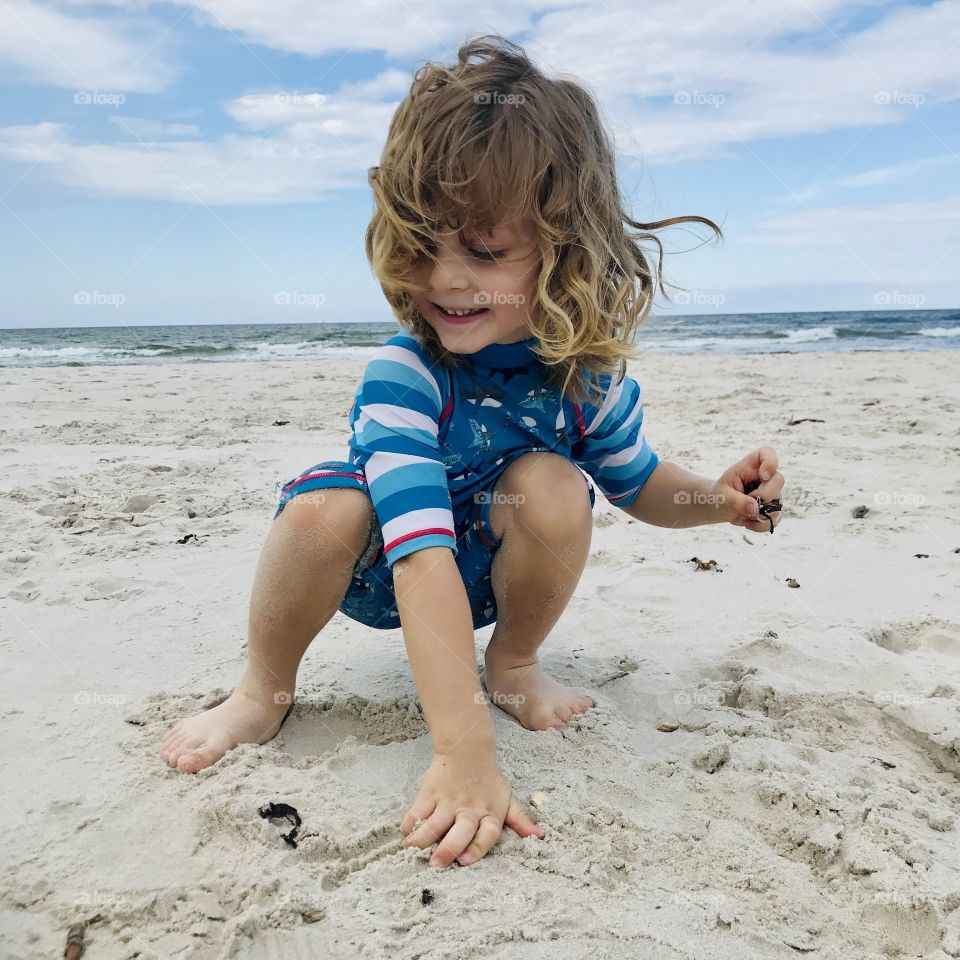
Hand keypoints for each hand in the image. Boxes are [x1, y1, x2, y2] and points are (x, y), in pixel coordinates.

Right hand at [400, 749, 544, 867]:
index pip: (487, 834)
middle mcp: (468, 810)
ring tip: (412, 851)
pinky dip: (410, 823)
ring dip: (423, 838)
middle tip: (437, 864)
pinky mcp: (429, 794)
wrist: (467, 749)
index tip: (465, 861)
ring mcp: (447, 802)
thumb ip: (521, 820)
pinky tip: (405, 834)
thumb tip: (540, 837)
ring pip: (434, 823)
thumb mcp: (508, 799)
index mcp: (489, 814)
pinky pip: (417, 810)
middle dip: (448, 848)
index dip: (477, 847)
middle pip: (460, 831)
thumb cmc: (489, 780)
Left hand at [711, 444, 784, 533]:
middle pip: (778, 480)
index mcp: (751, 465)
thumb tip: (755, 509)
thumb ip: (736, 501)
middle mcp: (766, 477)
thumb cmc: (720, 495)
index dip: (770, 463)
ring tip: (741, 514)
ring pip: (778, 503)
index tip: (763, 476)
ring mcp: (772, 493)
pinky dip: (760, 524)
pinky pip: (774, 519)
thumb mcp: (722, 496)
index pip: (768, 453)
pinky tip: (747, 522)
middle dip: (763, 496)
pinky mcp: (774, 508)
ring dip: (758, 514)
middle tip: (744, 502)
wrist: (720, 507)